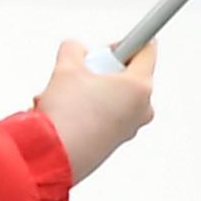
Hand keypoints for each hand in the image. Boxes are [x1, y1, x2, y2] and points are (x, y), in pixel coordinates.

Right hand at [34, 37, 156, 185]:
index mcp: (139, 87)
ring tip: (68, 96)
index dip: (124, 44)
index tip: (108, 48)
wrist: (54, 156)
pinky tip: (67, 113)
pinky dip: (88, 111)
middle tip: (82, 74)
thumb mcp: (66, 67)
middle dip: (102, 71)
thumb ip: (74, 49)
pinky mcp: (115, 143)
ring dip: (91, 92)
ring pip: (114, 97)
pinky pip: (106, 116)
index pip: (146, 49)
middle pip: (127, 75)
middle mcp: (141, 109)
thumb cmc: (67, 117)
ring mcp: (130, 128)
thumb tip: (75, 50)